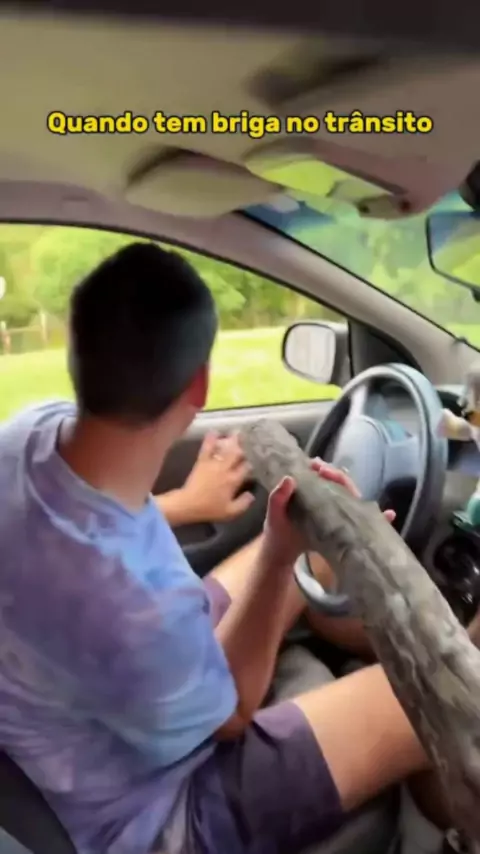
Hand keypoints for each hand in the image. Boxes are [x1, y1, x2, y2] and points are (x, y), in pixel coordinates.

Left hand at [180, 431, 254, 523]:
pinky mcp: (202, 461)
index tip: (253, 462)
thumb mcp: (230, 512)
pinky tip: (214, 431)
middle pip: (237, 454)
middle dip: (243, 448)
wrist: (188, 504)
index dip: (250, 464)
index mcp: (233, 480)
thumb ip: (244, 503)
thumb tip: (251, 494)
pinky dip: (210, 439)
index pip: (245, 468)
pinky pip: (207, 448)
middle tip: (249, 441)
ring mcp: (213, 463)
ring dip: (232, 441)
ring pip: (225, 449)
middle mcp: (225, 469)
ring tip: (238, 433)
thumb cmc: (210, 509)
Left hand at [262, 459, 395, 567]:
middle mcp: (329, 503)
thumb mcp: (274, 514)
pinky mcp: (343, 532)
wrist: (279, 556)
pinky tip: (390, 515)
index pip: (328, 478)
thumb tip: (289, 478)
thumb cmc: (277, 533)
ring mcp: (337, 516)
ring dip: (359, 495)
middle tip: (328, 474)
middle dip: (340, 478)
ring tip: (359, 495)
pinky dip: (380, 519)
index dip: (328, 470)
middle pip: (344, 486)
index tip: (318, 466)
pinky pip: (363, 524)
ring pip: (355, 501)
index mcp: (314, 495)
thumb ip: (277, 498)